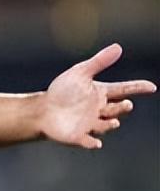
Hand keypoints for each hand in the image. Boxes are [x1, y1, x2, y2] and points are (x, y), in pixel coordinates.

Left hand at [39, 44, 155, 148]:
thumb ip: (99, 62)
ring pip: (106, 125)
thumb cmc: (62, 91)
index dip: (138, 88)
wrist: (42, 109)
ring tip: (113, 121)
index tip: (151, 87)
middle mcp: (100, 110)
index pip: (124, 90)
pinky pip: (89, 141)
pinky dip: (92, 143)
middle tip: (126, 104)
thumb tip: (117, 47)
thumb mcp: (80, 73)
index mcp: (102, 94)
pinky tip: (96, 143)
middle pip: (117, 109)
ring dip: (111, 124)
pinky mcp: (79, 136)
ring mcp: (91, 124)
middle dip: (123, 108)